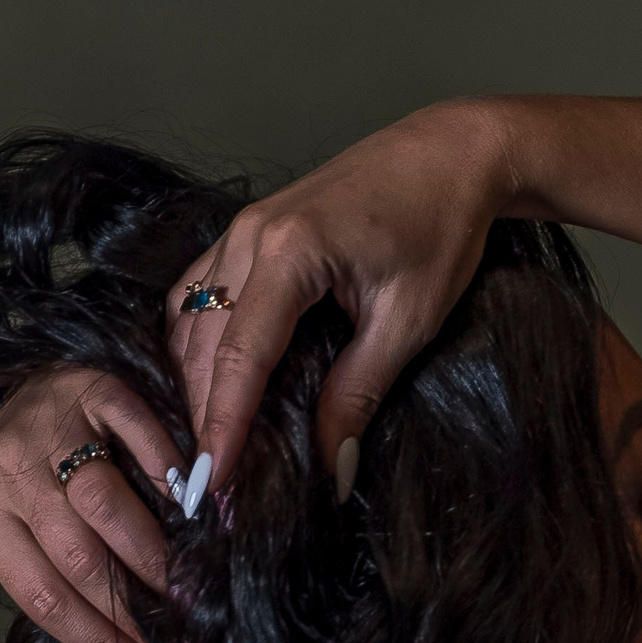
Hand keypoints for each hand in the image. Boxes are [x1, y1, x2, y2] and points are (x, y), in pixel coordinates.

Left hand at [0, 366, 178, 642]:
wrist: (36, 377)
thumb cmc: (39, 465)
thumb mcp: (28, 520)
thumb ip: (62, 572)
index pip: (41, 596)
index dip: (96, 642)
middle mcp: (5, 470)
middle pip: (76, 558)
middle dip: (133, 611)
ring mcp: (46, 424)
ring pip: (103, 508)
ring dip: (153, 559)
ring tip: (187, 594)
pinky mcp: (92, 388)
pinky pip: (140, 441)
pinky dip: (169, 480)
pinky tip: (193, 513)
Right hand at [167, 100, 512, 496]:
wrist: (450, 153)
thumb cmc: (440, 226)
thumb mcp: (408, 321)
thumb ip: (360, 394)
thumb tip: (332, 470)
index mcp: (289, 252)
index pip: (241, 358)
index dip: (224, 428)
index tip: (215, 486)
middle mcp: (249, 236)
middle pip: (205, 346)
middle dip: (204, 420)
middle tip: (208, 489)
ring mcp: (241, 229)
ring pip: (191, 322)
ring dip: (194, 387)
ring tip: (208, 450)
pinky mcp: (246, 231)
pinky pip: (198, 295)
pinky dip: (196, 346)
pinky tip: (207, 387)